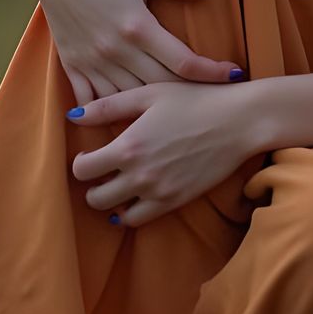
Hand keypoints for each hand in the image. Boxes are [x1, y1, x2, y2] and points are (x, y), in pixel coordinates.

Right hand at [19, 0, 241, 106]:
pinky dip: (112, 115)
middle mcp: (115, 49)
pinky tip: (132, 122)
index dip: (212, 72)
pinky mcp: (73, 66)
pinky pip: (94, 102)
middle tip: (217, 100)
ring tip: (183, 116)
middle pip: (161, 87)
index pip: (183, 61)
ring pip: (129, 100)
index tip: (235, 74)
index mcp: (136, 25)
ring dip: (155, 110)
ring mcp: (92, 61)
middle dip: (191, 95)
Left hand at [66, 79, 259, 226]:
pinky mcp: (175, 201)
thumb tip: (73, 115)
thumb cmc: (195, 100)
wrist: (239, 121)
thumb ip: (108, 106)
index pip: (82, 169)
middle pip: (95, 197)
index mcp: (128, 146)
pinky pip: (139, 219)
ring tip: (117, 185)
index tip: (90, 154)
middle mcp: (139, 174)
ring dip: (110, 201)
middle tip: (102, 172)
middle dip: (92, 185)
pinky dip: (130, 212)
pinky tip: (134, 196)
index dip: (81, 161)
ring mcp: (158, 192)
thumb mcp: (149, 94)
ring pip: (115, 212)